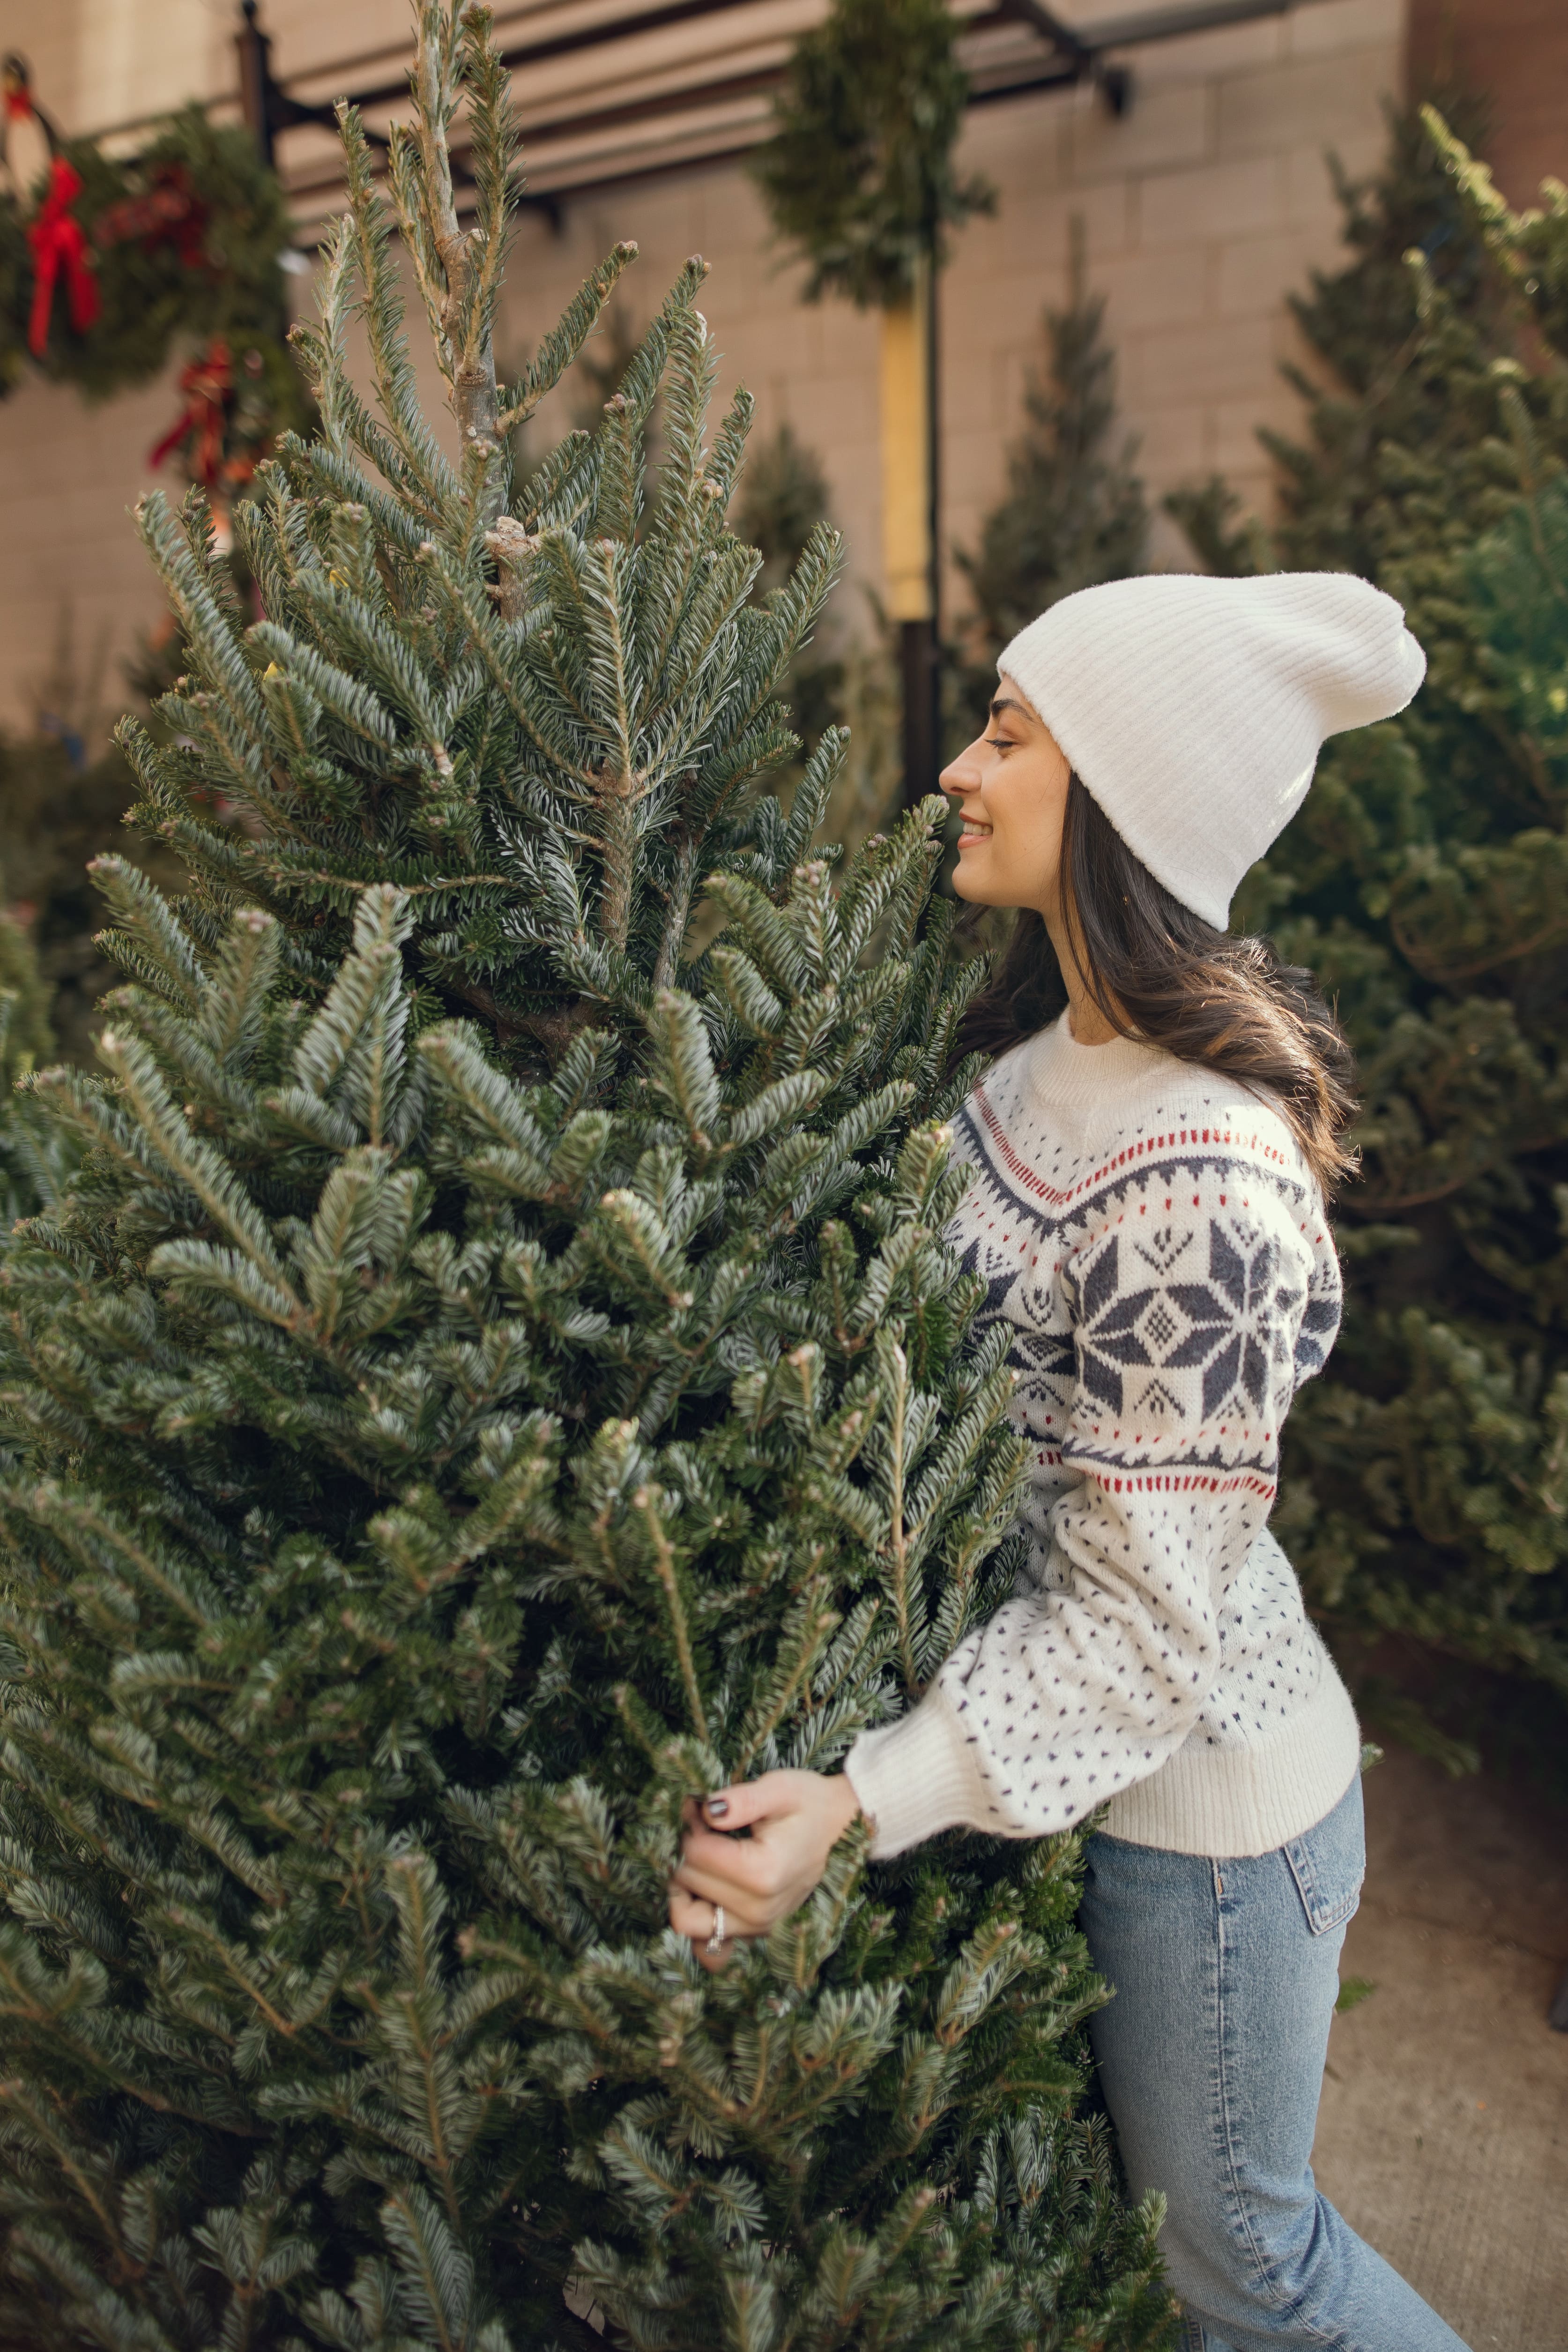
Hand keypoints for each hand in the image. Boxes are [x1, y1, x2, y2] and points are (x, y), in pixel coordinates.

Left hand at [668, 1770, 862, 1970]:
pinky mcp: (754, 1932)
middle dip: (685, 1848)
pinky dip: (697, 1916)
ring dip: (683, 1883)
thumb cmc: (809, 1804)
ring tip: (701, 1853)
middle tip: (700, 1823)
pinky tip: (700, 1890)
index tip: (700, 1806)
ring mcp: (757, 1927)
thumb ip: (741, 1799)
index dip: (690, 1823)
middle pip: (688, 1881)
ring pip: (687, 1917)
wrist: (841, 1829)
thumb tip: (705, 1809)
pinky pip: (706, 1940)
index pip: (695, 1854)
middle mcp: (759, 1910)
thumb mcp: (779, 1788)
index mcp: (764, 1873)